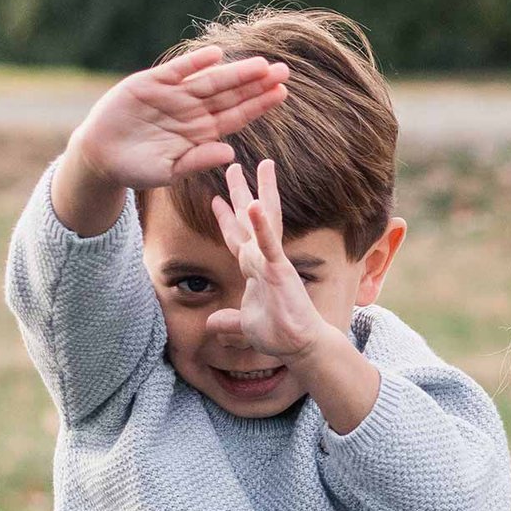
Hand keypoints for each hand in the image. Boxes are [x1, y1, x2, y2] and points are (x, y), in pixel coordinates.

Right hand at [67, 47, 288, 191]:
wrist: (99, 157)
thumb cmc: (136, 169)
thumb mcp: (168, 171)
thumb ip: (197, 161)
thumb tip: (231, 154)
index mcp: (201, 132)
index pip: (237, 116)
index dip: (259, 105)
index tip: (282, 94)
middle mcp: (192, 111)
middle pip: (231, 95)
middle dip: (257, 83)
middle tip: (285, 70)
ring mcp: (173, 96)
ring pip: (211, 80)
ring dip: (236, 71)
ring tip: (262, 63)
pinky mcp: (151, 84)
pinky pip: (177, 71)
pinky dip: (195, 62)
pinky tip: (216, 54)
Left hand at [205, 160, 330, 359]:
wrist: (299, 346)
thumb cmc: (278, 334)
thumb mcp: (244, 326)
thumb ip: (228, 321)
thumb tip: (211, 325)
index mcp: (254, 269)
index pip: (237, 237)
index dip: (226, 218)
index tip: (215, 199)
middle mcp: (263, 259)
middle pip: (250, 218)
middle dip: (241, 191)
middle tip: (234, 166)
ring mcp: (272, 261)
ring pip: (264, 219)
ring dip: (261, 191)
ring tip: (263, 165)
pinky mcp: (280, 270)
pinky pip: (269, 243)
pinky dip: (261, 224)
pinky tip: (253, 203)